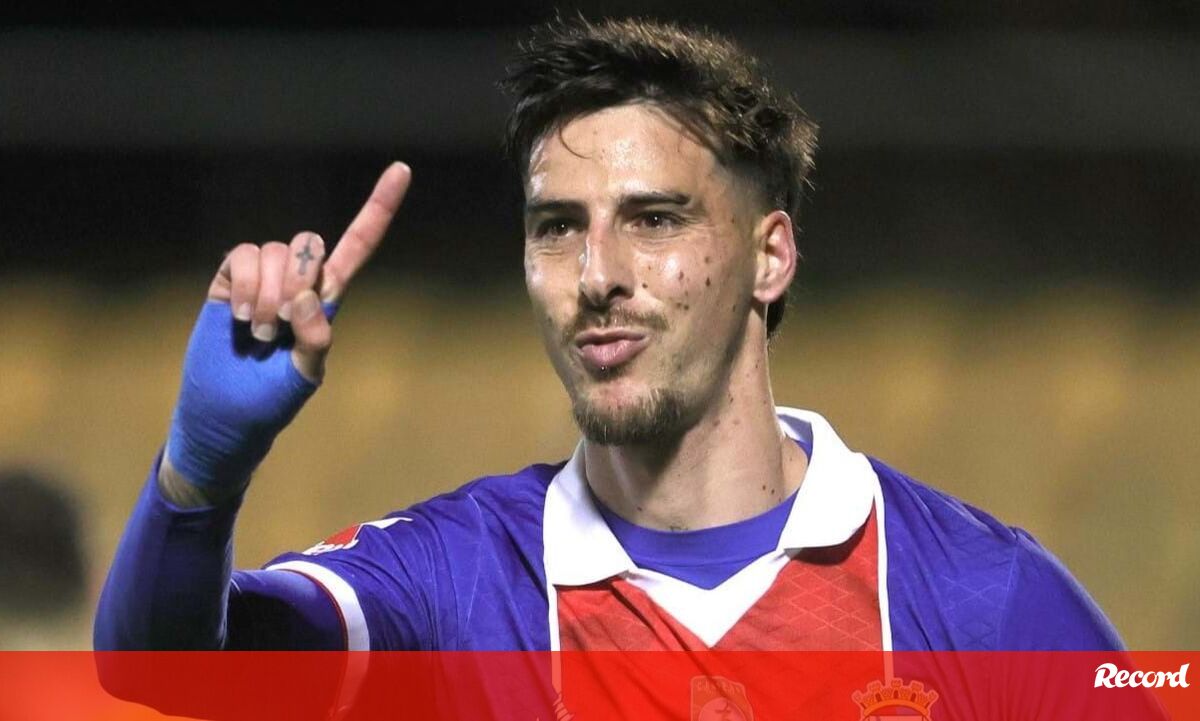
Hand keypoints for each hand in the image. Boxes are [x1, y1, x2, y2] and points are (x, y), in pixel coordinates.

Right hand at [161, 163, 411, 504]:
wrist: (222, 414)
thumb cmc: (270, 400)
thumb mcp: (304, 377)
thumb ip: (315, 339)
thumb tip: (307, 297)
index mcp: (328, 300)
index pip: (359, 246)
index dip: (379, 208)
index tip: (401, 169)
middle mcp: (297, 281)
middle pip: (311, 244)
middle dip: (299, 280)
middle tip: (282, 326)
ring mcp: (262, 279)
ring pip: (275, 250)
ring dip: (268, 293)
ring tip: (260, 331)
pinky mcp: (229, 281)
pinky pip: (242, 255)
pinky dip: (245, 284)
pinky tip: (242, 317)